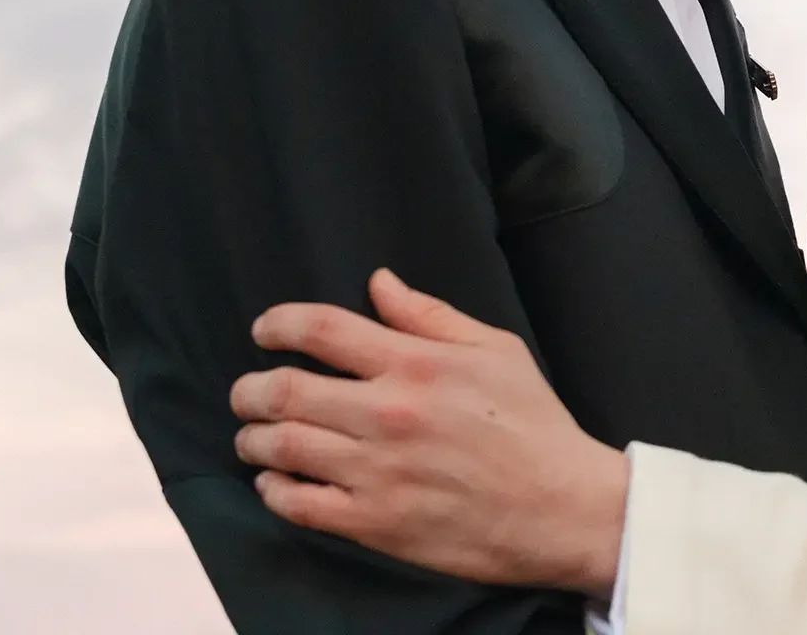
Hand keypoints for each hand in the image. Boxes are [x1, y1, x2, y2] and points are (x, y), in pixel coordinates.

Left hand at [229, 269, 626, 597]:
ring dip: (253, 439)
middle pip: (286, 391)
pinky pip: (300, 506)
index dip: (279, 323)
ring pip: (283, 448)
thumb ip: (430, 316)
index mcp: (416, 364)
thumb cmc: (533, 423)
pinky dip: (274, 491)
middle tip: (246, 390)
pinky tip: (274, 482)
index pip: (322, 329)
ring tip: (253, 436)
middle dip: (250, 388)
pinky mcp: (375, 524)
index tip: (264, 330)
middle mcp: (388, 414)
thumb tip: (379, 283)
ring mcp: (377, 473)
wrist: (560, 507)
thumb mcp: (496, 350)